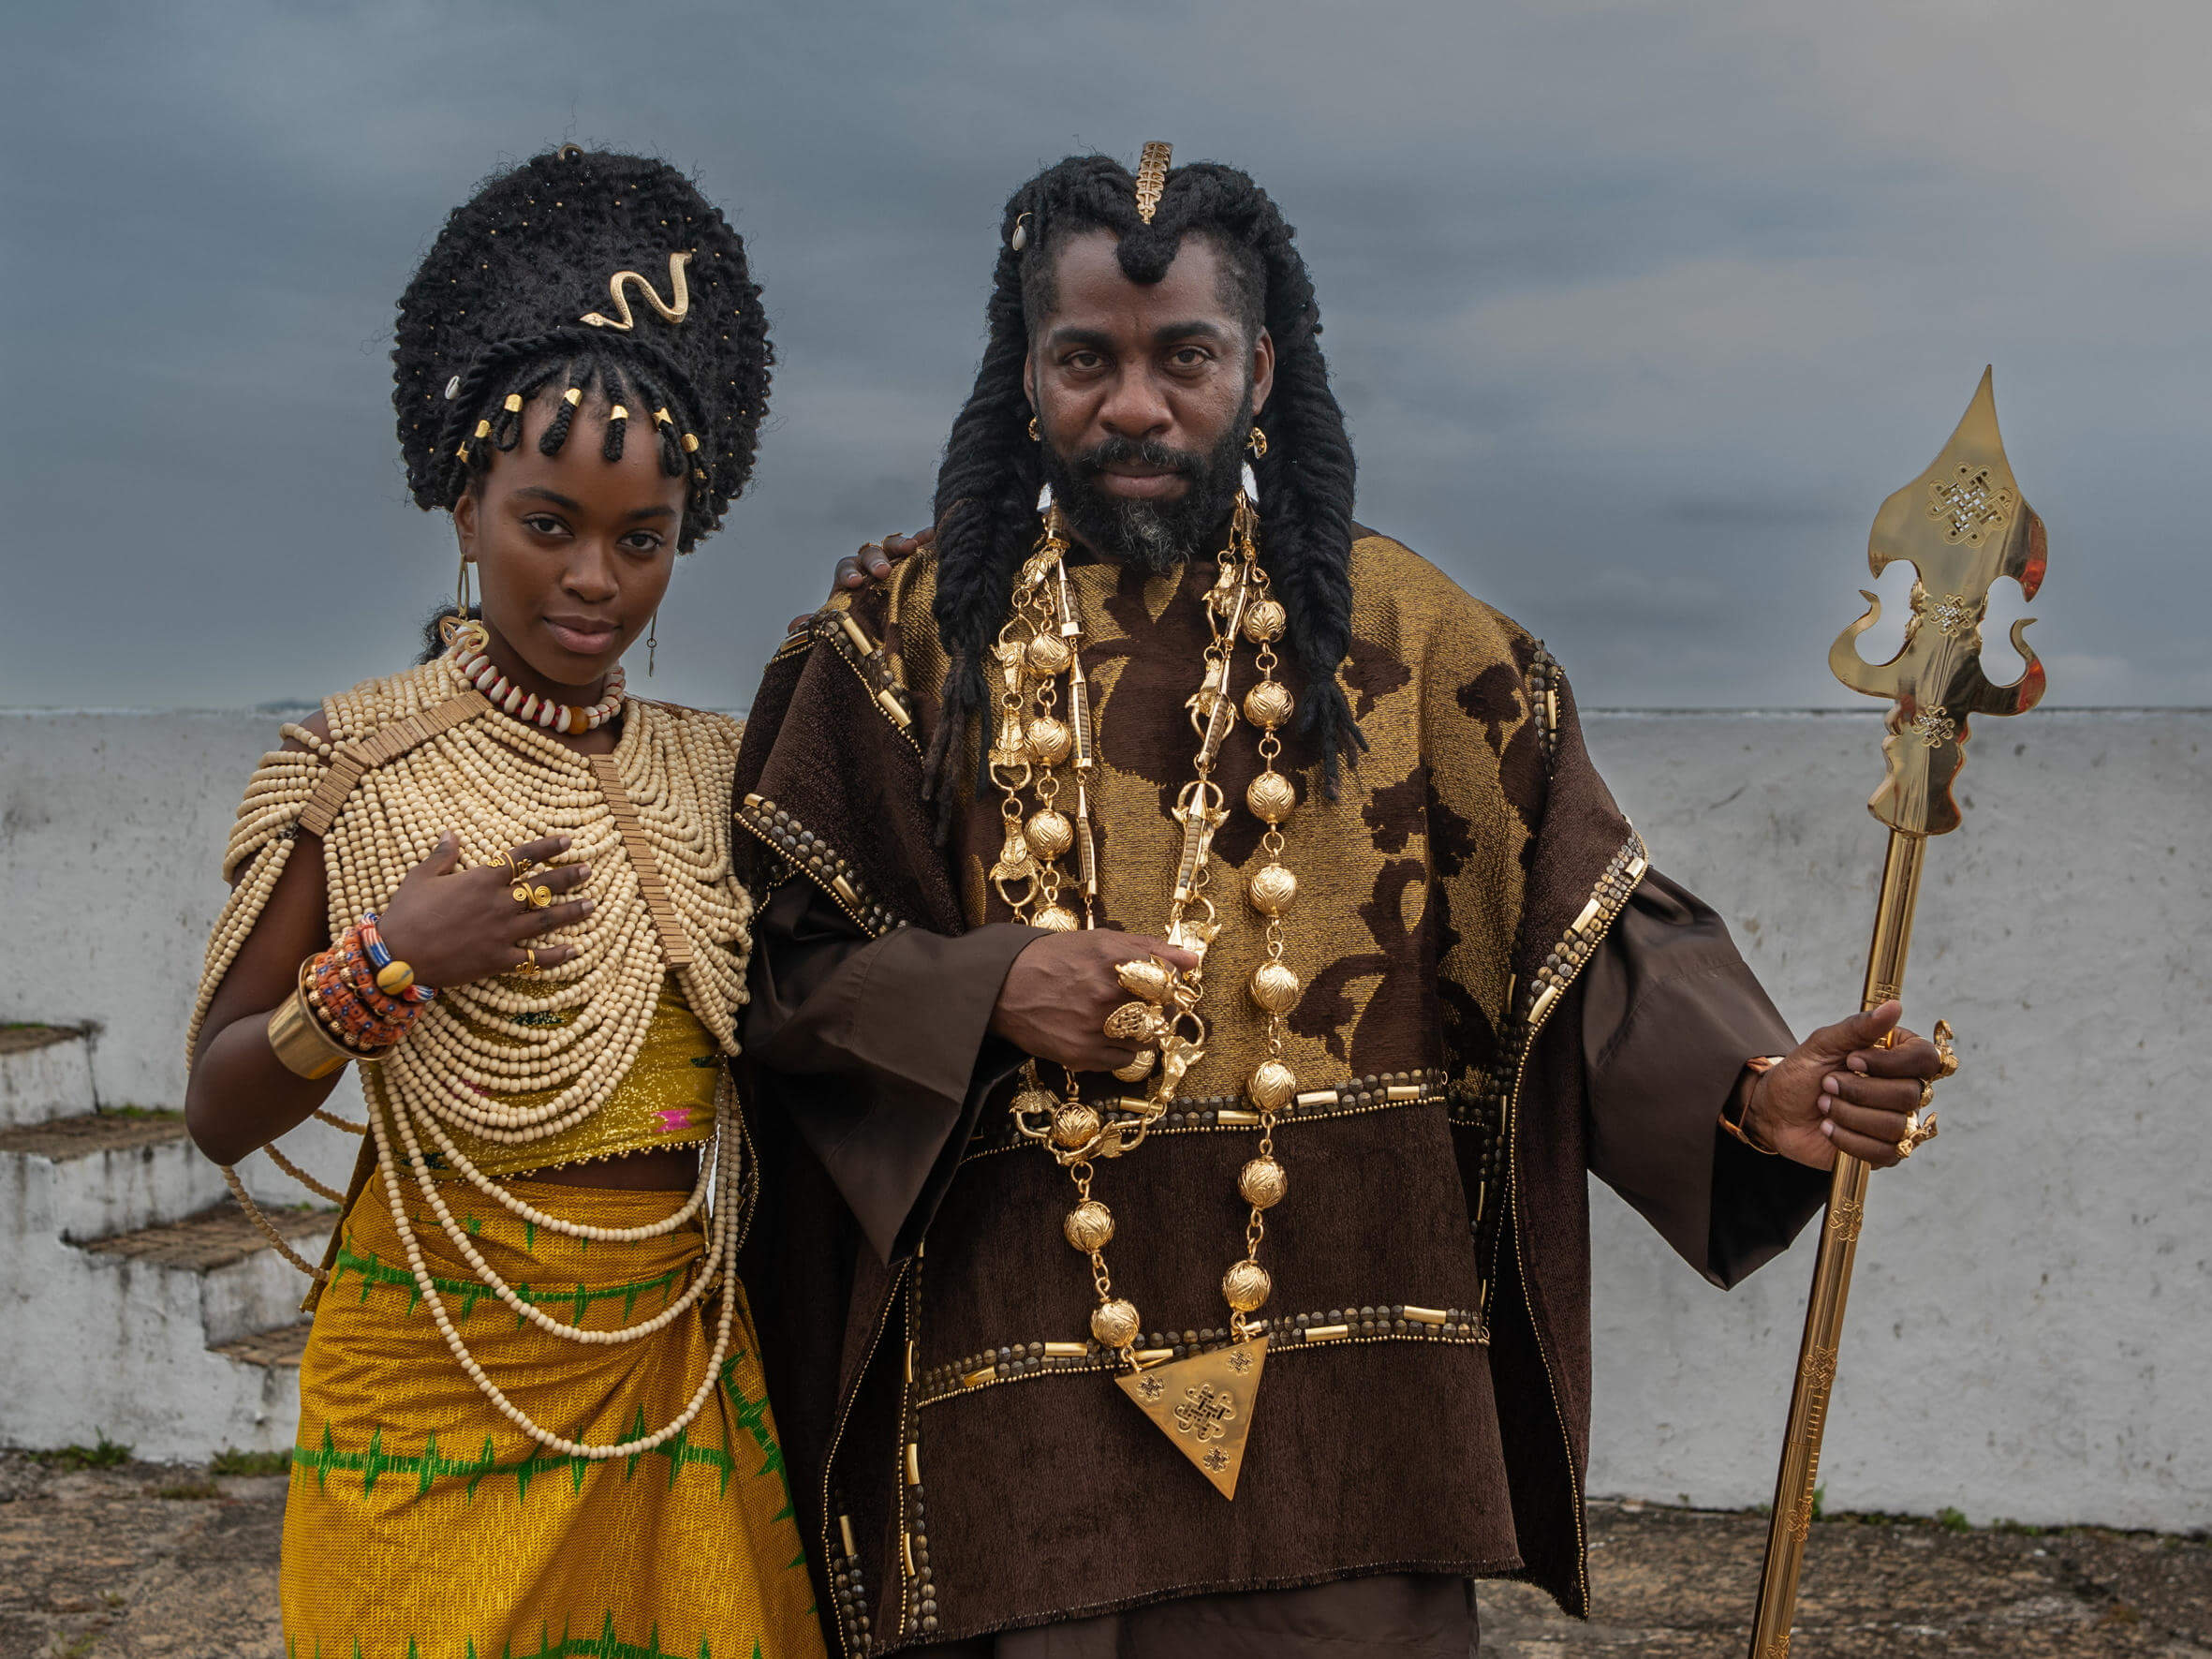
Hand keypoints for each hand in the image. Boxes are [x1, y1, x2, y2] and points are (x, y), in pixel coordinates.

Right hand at [373, 834, 591, 989]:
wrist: (397, 956)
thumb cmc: (406, 914)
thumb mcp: (421, 877)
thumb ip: (442, 856)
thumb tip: (452, 833)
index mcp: (481, 880)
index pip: (522, 857)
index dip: (547, 847)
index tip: (569, 840)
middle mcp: (498, 904)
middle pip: (542, 887)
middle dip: (568, 877)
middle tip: (588, 870)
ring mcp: (501, 933)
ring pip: (545, 920)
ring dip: (571, 912)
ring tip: (592, 905)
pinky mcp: (498, 960)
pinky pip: (534, 959)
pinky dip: (556, 956)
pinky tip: (575, 951)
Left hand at [788, 527, 934, 631]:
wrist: (883, 630)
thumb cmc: (860, 626)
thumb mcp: (840, 628)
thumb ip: (820, 626)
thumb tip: (794, 626)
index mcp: (850, 579)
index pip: (846, 568)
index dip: (849, 573)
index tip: (855, 584)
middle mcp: (870, 566)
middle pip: (869, 553)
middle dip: (875, 560)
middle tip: (884, 572)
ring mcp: (893, 561)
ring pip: (892, 546)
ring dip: (900, 545)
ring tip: (913, 548)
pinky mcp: (914, 562)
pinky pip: (920, 546)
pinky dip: (926, 539)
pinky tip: (934, 535)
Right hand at [990, 930, 1201, 1073]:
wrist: (1002, 988)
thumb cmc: (1051, 959)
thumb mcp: (1097, 940)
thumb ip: (1148, 947)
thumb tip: (1192, 959)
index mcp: (1113, 960)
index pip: (1169, 979)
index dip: (1169, 985)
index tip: (1163, 985)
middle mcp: (1106, 994)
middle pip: (1162, 1011)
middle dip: (1160, 1009)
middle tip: (1144, 1004)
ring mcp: (1095, 1027)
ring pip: (1147, 1039)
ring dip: (1143, 1031)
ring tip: (1122, 1019)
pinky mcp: (1082, 1054)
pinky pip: (1125, 1060)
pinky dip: (1123, 1050)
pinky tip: (1106, 1035)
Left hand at [1744, 1000, 1944, 1169]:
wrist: (1776, 1111)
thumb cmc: (1803, 1073)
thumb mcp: (1823, 1044)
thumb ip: (1858, 1028)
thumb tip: (1894, 1007)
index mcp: (1897, 1057)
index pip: (1925, 1058)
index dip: (1892, 1063)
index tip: (1852, 1060)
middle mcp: (1904, 1089)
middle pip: (1909, 1094)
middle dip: (1859, 1090)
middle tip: (1827, 1084)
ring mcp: (1898, 1123)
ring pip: (1895, 1125)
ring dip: (1849, 1114)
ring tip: (1824, 1105)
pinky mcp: (1884, 1152)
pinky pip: (1883, 1152)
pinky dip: (1848, 1140)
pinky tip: (1828, 1128)